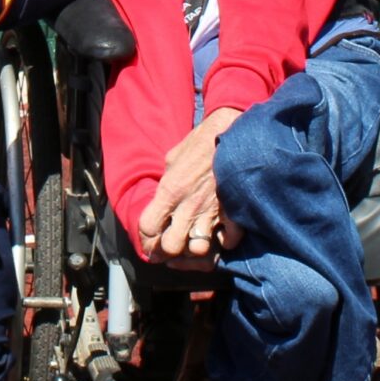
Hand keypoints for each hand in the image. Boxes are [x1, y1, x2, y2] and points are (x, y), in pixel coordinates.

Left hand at [138, 107, 242, 268]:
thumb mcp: (173, 158)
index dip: (146, 234)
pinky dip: (223, 241)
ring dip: (194, 247)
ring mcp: (212, 211)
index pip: (147, 227)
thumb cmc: (201, 141)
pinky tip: (219, 234)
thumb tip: (162, 196)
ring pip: (198, 249)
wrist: (232, 131)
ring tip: (193, 241)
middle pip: (170, 246)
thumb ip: (166, 182)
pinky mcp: (233, 212)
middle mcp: (188, 206)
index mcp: (170, 190)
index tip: (150, 233)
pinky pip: (228, 241)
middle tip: (169, 244)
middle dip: (166, 249)